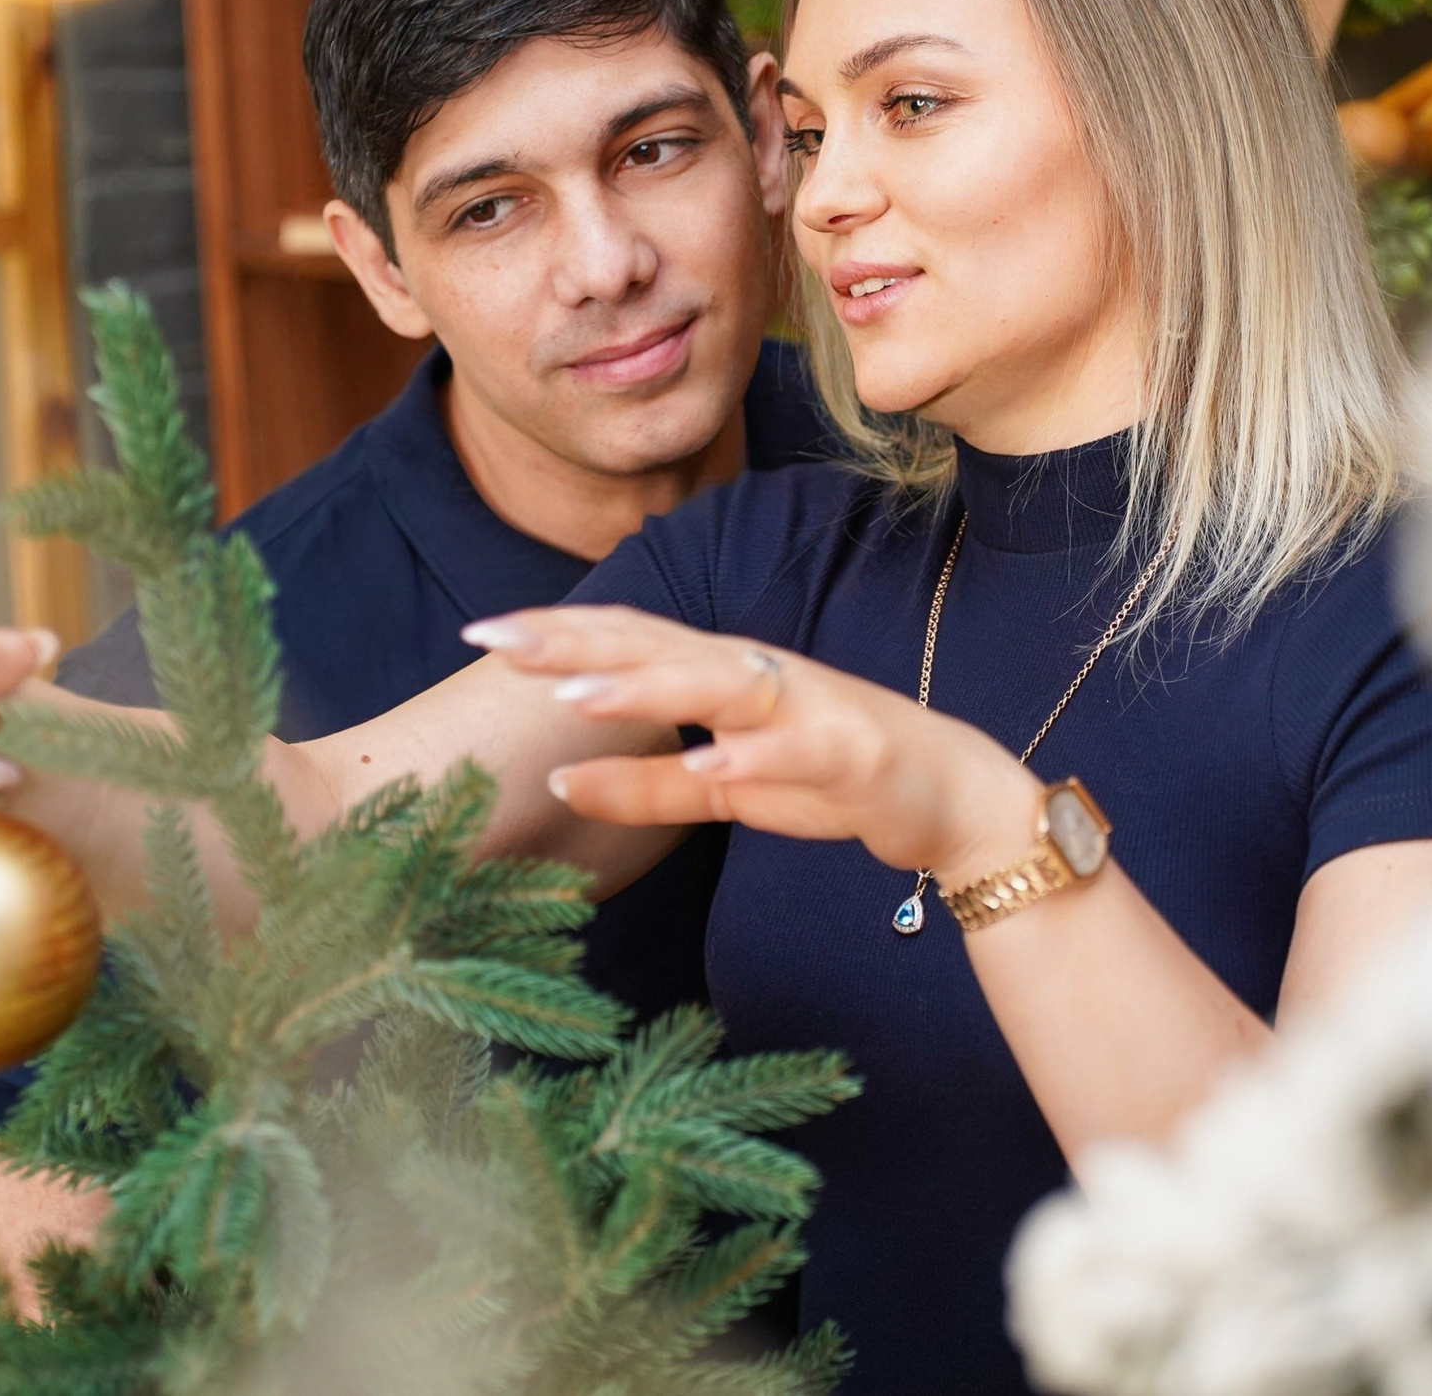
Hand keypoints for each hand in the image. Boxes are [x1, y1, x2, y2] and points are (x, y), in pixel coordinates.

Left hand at [464, 605, 1042, 886]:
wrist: (952, 797)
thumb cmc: (833, 780)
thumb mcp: (724, 790)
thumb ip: (647, 786)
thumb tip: (560, 777)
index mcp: (723, 678)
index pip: (628, 643)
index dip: (557, 636)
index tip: (480, 634)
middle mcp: (758, 677)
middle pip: (659, 646)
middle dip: (576, 641)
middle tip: (496, 639)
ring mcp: (807, 709)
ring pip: (722, 685)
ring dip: (650, 686)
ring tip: (578, 693)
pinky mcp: (853, 752)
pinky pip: (798, 752)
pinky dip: (755, 758)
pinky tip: (710, 766)